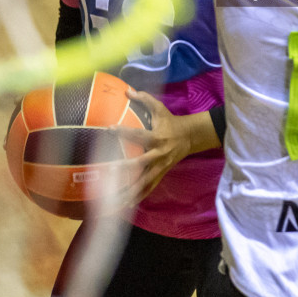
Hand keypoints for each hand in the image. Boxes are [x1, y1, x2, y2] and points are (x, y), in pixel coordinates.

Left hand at [110, 89, 218, 204]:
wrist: (190, 137)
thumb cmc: (170, 122)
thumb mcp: (160, 108)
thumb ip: (144, 99)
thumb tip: (127, 90)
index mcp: (157, 137)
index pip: (138, 134)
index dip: (124, 132)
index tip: (109, 130)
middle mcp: (158, 154)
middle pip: (139, 164)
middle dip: (124, 169)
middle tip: (107, 172)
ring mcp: (160, 167)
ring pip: (143, 181)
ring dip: (129, 191)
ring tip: (114, 201)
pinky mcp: (161, 174)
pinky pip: (149, 188)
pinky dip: (138, 197)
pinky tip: (126, 205)